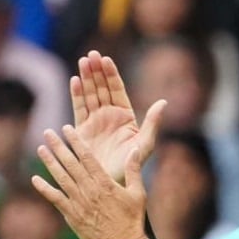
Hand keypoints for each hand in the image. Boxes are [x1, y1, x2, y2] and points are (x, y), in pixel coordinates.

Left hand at [31, 124, 151, 238]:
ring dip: (49, 162)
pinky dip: (45, 188)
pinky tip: (35, 179)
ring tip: (41, 149)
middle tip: (48, 133)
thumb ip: (133, 171)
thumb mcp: (139, 194)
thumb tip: (135, 150)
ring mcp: (79, 202)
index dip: (76, 141)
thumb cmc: (133, 221)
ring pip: (60, 177)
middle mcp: (89, 190)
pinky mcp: (72, 216)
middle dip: (58, 146)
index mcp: (105, 183)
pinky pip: (55, 199)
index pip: (87, 157)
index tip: (66, 129)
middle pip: (70, 163)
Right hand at [72, 50, 165, 183]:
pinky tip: (75, 81)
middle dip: (97, 72)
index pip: (117, 90)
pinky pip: (79, 108)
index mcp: (126, 117)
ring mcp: (95, 122)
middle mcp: (110, 116)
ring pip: (90, 95)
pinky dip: (77, 95)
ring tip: (83, 61)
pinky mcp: (82, 130)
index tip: (106, 59)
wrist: (112, 183)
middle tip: (92, 55)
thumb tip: (163, 102)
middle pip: (102, 89)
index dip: (111, 75)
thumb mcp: (145, 144)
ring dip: (86, 78)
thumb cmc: (132, 166)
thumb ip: (152, 123)